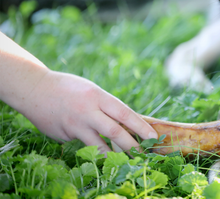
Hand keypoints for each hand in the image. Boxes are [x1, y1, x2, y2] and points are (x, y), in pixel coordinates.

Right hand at [18, 70, 157, 152]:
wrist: (34, 88)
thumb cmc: (69, 88)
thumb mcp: (92, 90)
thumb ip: (107, 106)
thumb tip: (127, 124)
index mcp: (98, 96)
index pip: (125, 113)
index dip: (141, 127)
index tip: (153, 137)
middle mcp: (88, 111)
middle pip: (115, 132)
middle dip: (132, 145)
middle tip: (144, 154)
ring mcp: (75, 125)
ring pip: (99, 145)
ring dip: (115, 155)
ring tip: (128, 162)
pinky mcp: (64, 135)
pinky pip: (83, 146)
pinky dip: (95, 152)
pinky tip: (104, 158)